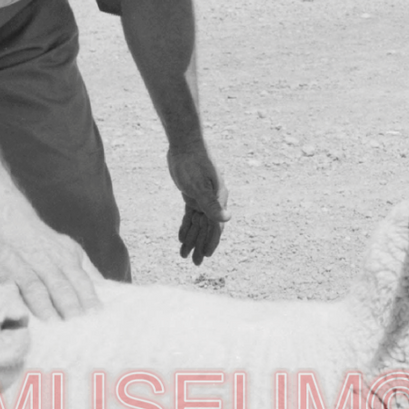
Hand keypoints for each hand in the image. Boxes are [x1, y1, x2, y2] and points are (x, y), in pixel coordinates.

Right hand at [0, 215, 101, 320]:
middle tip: (77, 325)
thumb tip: (109, 291)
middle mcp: (44, 261)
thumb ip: (88, 271)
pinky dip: (11, 301)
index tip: (96, 315)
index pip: (80, 279)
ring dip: (43, 307)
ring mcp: (20, 267)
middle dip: (69, 305)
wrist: (8, 223)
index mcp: (65, 258)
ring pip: (34, 288)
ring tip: (52, 325)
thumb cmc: (45, 244)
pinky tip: (17, 315)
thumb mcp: (71, 250)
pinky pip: (5, 289)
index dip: (88, 296)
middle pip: (59, 285)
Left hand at [168, 144, 229, 263]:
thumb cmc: (193, 164)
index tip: (205, 257)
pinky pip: (190, 216)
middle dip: (200, 245)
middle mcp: (213, 201)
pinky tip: (180, 238)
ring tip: (183, 255)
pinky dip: (186, 227)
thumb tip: (227, 220)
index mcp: (219, 199)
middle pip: (207, 228)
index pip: (216, 226)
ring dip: (192, 239)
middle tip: (194, 263)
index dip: (210, 242)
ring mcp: (203, 198)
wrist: (185, 145)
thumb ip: (212, 204)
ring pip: (197, 224)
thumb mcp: (199, 186)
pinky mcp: (192, 195)